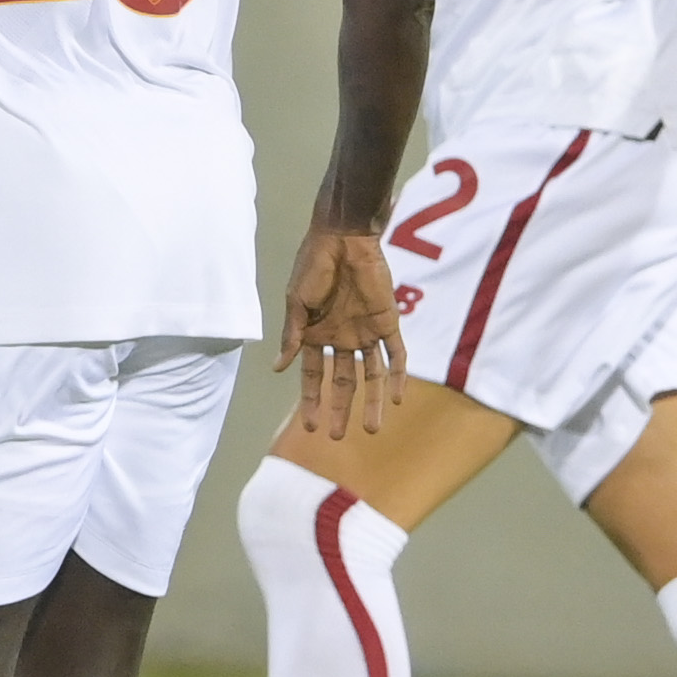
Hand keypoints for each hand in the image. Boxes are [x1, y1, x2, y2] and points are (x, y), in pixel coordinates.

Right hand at [276, 226, 404, 441]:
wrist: (343, 238)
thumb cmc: (314, 266)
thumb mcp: (296, 303)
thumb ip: (292, 336)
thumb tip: (277, 368)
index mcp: (316, 334)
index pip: (314, 376)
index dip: (311, 400)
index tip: (309, 426)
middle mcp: (341, 338)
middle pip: (343, 382)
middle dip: (340, 409)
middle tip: (337, 437)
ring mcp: (366, 332)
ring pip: (372, 375)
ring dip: (371, 402)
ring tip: (371, 429)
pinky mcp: (388, 322)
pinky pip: (396, 354)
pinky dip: (399, 376)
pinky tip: (397, 398)